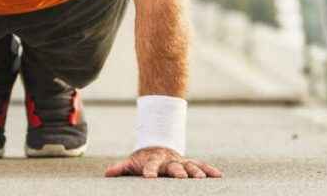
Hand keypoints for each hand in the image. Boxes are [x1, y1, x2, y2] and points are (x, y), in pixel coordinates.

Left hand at [104, 146, 221, 178]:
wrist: (157, 146)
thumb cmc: (142, 160)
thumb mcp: (131, 163)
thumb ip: (121, 168)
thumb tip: (108, 173)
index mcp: (153, 161)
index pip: (150, 166)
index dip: (149, 171)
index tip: (149, 178)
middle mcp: (169, 160)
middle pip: (173, 166)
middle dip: (177, 171)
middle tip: (180, 178)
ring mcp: (180, 161)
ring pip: (190, 165)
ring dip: (195, 172)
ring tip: (201, 179)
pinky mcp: (190, 163)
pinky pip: (201, 165)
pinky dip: (209, 170)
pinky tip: (218, 176)